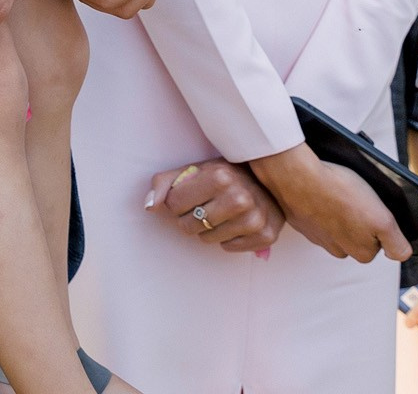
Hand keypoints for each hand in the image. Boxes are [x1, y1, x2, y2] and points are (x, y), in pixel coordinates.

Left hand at [147, 161, 284, 252]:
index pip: (173, 204)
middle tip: (205, 205)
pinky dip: (227, 238)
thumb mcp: (194, 170)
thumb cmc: (224, 175)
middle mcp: (239, 198)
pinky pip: (228, 248)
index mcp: (219, 176)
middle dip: (190, 217)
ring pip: (206, 239)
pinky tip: (236, 222)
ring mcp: (254, 219)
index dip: (177, 201)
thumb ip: (165, 184)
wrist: (268, 182)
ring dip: (208, 229)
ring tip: (221, 212)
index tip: (190, 195)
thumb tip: (149, 206)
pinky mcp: (266, 236)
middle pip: (188, 225)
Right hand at [247, 143, 412, 263]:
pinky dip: (322, 206)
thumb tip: (402, 254)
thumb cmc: (339, 193)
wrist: (297, 176)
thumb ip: (396, 244)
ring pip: (340, 226)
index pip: (383, 243)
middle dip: (362, 219)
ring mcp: (319, 236)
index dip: (382, 224)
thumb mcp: (381, 220)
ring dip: (342, 212)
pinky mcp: (303, 222)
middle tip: (359, 197)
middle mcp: (339, 249)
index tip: (375, 209)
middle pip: (361, 235)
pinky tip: (323, 191)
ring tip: (340, 192)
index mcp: (361, 252)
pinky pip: (319, 217)